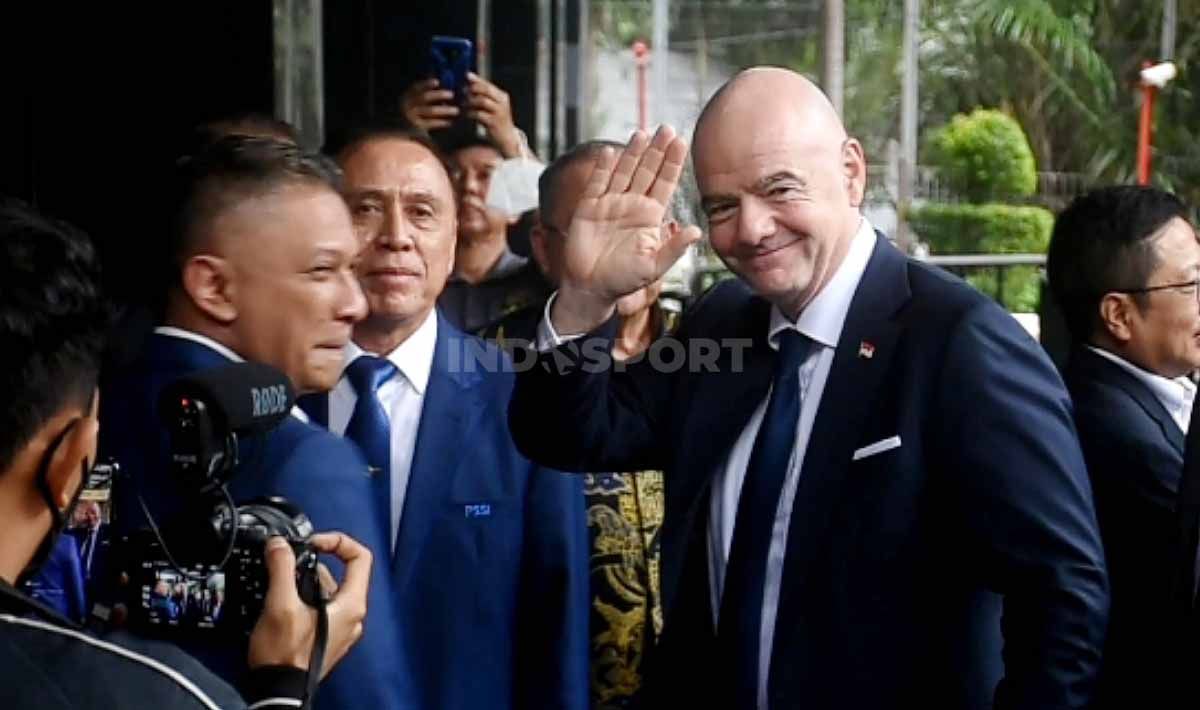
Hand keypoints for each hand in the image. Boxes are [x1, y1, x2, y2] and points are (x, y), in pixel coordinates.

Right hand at [247, 532, 371, 679]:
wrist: (277, 691)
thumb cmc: (284, 656)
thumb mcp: (280, 604)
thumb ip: (282, 568)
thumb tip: (280, 545)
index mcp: (351, 604)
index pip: (360, 556)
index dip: (337, 541)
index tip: (313, 543)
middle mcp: (352, 616)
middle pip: (341, 573)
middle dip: (313, 564)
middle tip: (290, 563)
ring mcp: (341, 628)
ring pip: (328, 590)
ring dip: (306, 581)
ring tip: (282, 585)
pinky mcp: (327, 636)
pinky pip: (321, 607)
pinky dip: (304, 598)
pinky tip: (284, 602)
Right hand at [401, 78, 459, 130]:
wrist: (400, 131)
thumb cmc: (412, 112)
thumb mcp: (413, 100)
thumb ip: (424, 91)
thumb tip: (437, 78)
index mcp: (407, 95)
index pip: (417, 87)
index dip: (427, 83)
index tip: (438, 81)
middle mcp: (407, 104)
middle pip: (425, 96)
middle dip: (439, 94)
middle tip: (452, 94)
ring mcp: (411, 116)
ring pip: (430, 110)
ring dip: (445, 110)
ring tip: (457, 110)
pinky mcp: (416, 127)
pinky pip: (431, 123)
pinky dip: (441, 122)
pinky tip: (450, 122)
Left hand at [466, 73, 521, 157]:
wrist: (506, 138)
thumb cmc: (496, 120)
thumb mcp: (494, 105)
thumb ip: (484, 94)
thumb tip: (470, 80)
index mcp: (502, 96)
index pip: (488, 84)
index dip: (477, 79)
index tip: (466, 75)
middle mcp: (502, 103)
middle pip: (486, 90)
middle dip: (473, 89)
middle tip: (463, 91)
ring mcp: (499, 113)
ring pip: (482, 101)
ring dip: (470, 101)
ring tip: (463, 103)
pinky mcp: (494, 123)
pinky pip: (479, 114)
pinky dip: (470, 113)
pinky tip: (466, 114)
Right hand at [552, 126, 701, 333]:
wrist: (590, 288)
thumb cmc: (623, 281)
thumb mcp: (653, 267)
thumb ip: (674, 249)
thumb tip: (696, 231)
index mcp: (650, 216)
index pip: (664, 183)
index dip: (672, 163)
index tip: (681, 142)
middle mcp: (631, 205)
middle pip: (646, 171)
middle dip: (656, 150)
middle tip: (666, 128)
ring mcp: (610, 204)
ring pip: (624, 172)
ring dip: (632, 153)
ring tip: (642, 133)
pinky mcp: (588, 207)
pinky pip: (597, 183)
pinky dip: (603, 168)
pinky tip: (610, 152)